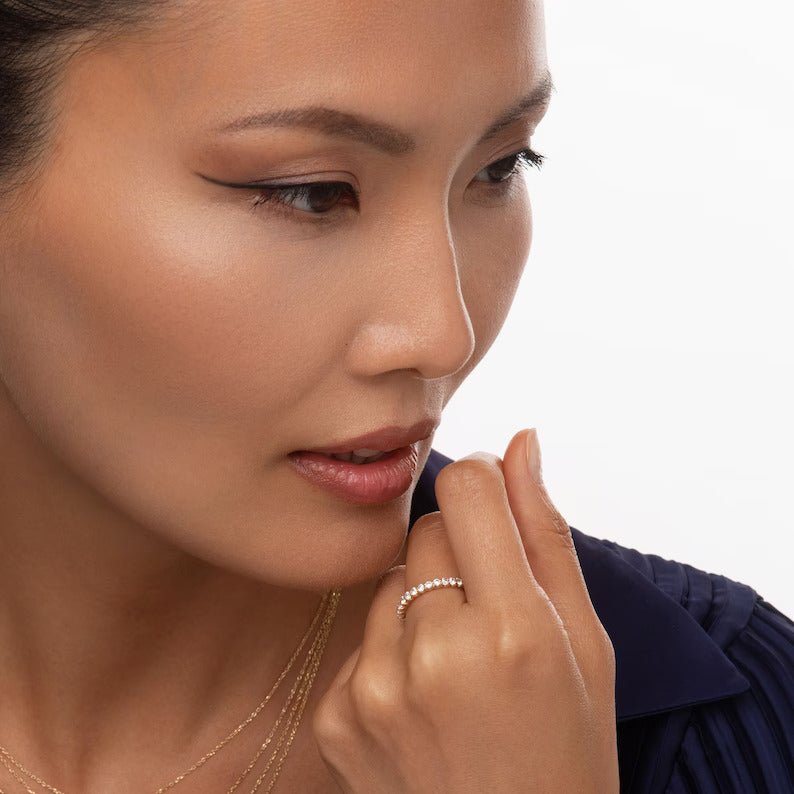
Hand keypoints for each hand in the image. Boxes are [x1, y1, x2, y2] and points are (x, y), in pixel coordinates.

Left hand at [311, 428, 618, 792]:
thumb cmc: (566, 747)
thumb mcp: (585, 641)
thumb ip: (546, 531)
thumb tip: (520, 441)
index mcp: (512, 630)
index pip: (467, 487)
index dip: (482, 485)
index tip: (493, 511)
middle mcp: (435, 655)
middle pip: (425, 529)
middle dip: (458, 552)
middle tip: (487, 614)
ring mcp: (375, 689)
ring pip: (390, 580)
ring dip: (420, 602)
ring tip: (455, 664)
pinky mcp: (335, 716)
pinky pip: (359, 637)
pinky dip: (389, 651)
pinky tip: (420, 699)